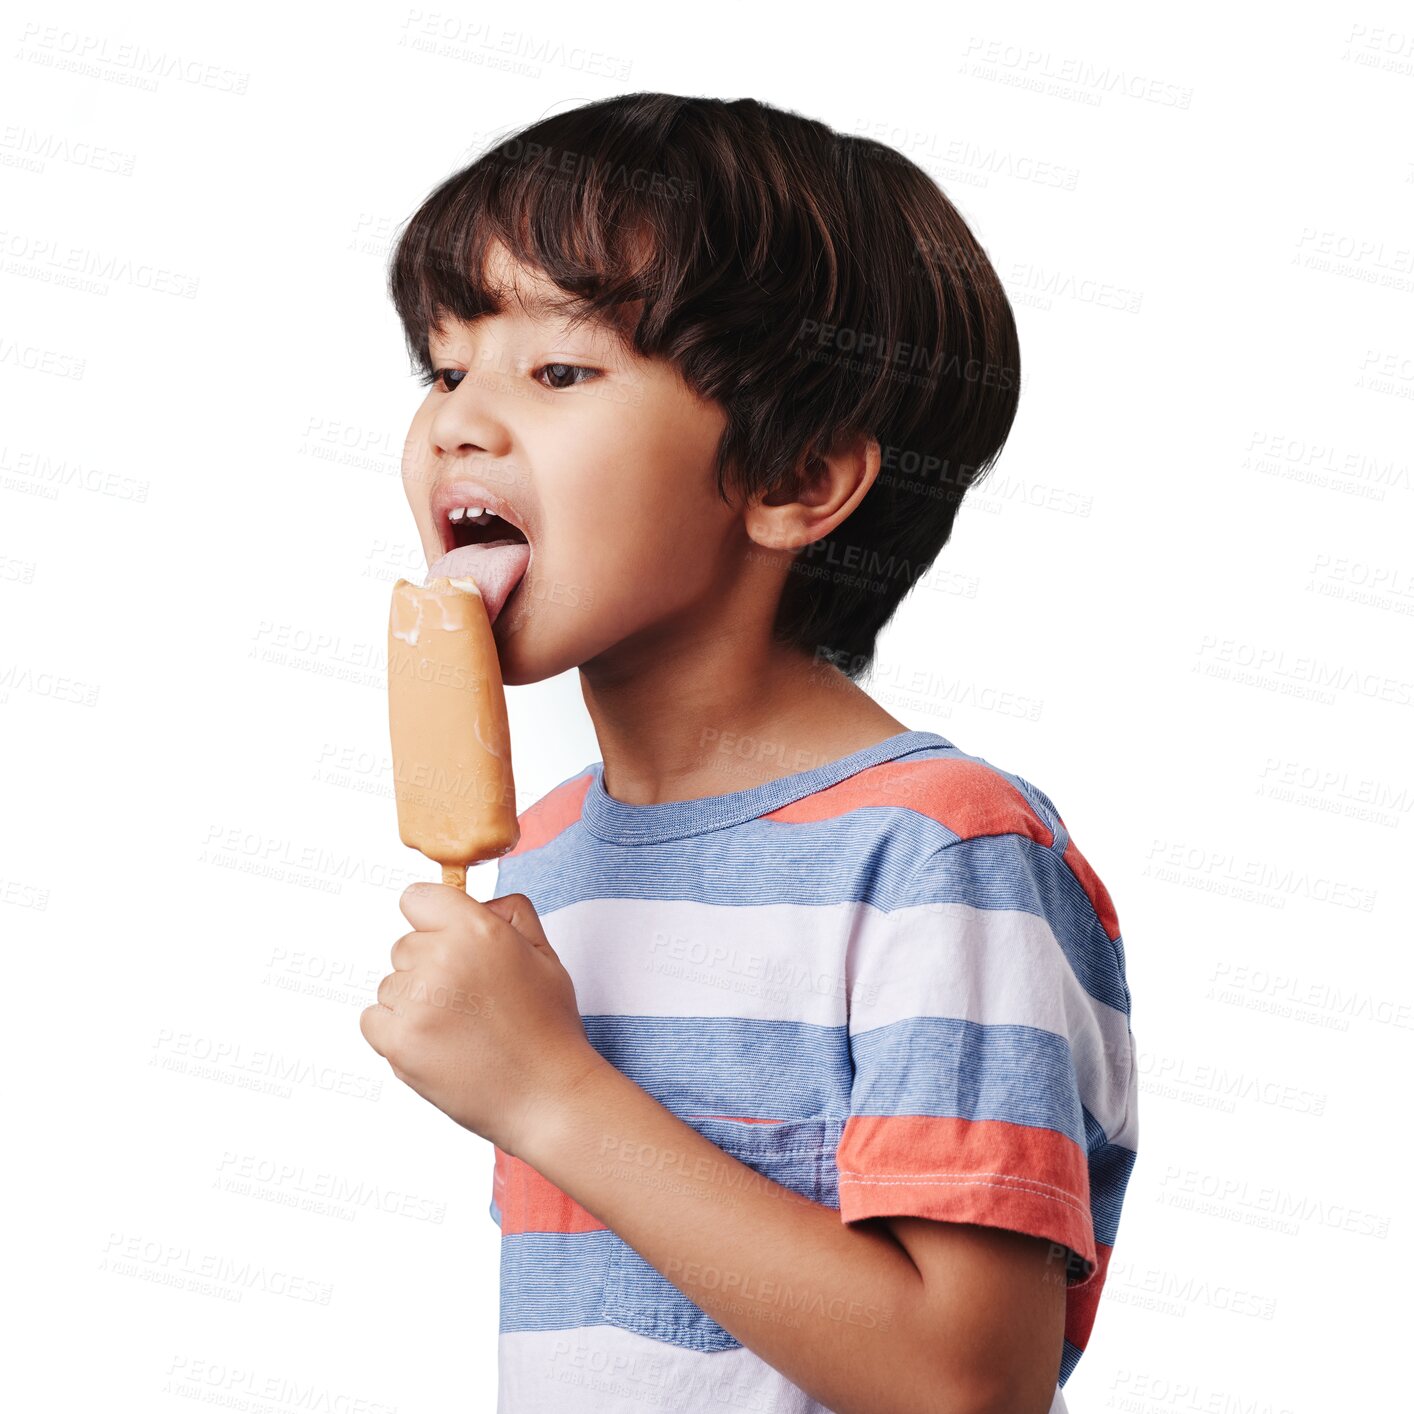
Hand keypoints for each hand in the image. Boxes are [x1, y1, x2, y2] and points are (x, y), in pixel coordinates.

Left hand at [359, 882, 604, 1157]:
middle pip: (402, 946)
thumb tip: (477, 902)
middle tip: (469, 1000)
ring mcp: (418, 1002)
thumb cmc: (548, 1027)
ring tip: (457, 1028)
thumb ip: (511, 914)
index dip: (431, 919)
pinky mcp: (399, 1043)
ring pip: (389, 985)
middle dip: (428, 967)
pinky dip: (395, 1032)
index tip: (445, 940)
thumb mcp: (545, 954)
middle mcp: (443, 958)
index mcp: (478, 930)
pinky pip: (372, 1020)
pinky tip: (435, 1044)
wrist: (548, 1096)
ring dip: (413, 1003)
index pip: (416, 898)